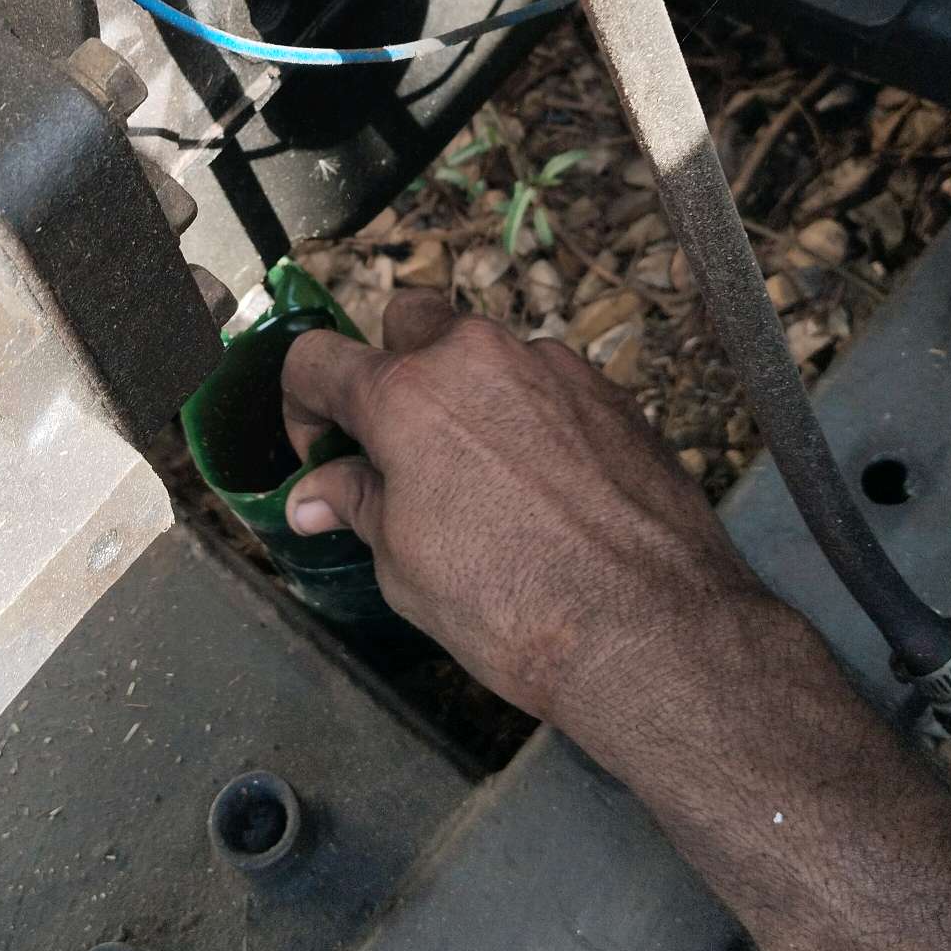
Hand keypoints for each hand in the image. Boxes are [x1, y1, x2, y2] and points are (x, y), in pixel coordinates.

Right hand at [281, 291, 774, 766]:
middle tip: (397, 445)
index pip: (317, 359)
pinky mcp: (607, 390)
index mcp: (407, 395)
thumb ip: (358, 506)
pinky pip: (544, 382)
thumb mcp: (405, 566)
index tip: (320, 449)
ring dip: (465, 393)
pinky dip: (525, 415)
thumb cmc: (511, 605)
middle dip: (390, 369)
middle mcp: (477, 358)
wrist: (649, 628)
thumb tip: (315, 496)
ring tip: (477, 474)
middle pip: (408, 322)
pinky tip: (539, 484)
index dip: (302, 404)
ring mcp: (550, 366)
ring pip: (484, 352)